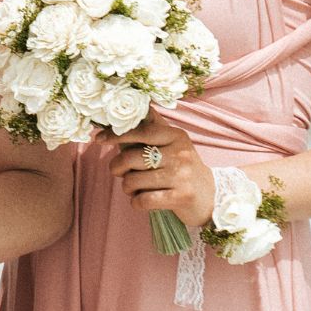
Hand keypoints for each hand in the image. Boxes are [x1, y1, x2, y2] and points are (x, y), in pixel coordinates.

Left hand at [101, 110, 214, 226]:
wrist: (211, 196)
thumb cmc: (181, 167)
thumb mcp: (172, 144)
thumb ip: (152, 128)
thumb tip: (132, 109)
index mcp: (176, 136)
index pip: (141, 131)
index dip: (117, 135)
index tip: (99, 139)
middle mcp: (180, 153)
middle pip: (131, 158)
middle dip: (117, 167)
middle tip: (119, 172)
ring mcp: (181, 176)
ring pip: (133, 180)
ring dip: (127, 187)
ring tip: (133, 188)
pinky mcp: (181, 197)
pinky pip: (143, 200)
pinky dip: (136, 202)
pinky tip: (141, 200)